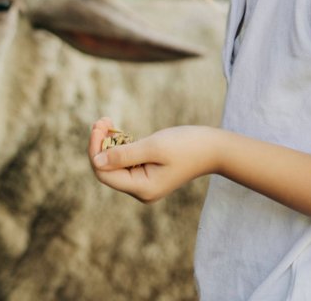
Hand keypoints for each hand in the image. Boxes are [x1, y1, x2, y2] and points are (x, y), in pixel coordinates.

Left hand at [87, 117, 221, 203]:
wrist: (214, 148)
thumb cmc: (187, 145)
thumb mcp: (153, 147)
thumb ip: (123, 155)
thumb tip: (97, 161)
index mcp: (142, 188)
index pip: (104, 174)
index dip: (96, 151)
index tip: (98, 126)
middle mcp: (141, 190)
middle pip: (107, 170)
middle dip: (100, 145)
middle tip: (102, 120)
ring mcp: (145, 183)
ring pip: (114, 164)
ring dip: (108, 143)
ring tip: (107, 121)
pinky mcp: (148, 173)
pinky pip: (126, 161)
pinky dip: (119, 145)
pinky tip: (117, 130)